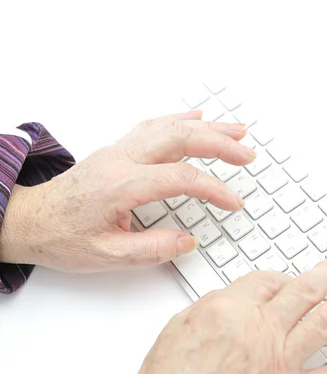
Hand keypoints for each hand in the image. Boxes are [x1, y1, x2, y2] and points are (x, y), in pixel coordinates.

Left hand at [0, 110, 253, 270]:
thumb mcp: (108, 255)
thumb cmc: (63, 237)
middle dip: (218, 144)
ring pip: (168, 127)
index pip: (180, 178)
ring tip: (235, 131)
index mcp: (120, 185)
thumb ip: (151, 249)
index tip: (234, 203)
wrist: (33, 220)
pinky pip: (153, 126)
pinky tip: (196, 117)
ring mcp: (118, 151)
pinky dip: (179, 119)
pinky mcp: (117, 151)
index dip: (213, 189)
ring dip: (205, 127)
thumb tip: (187, 240)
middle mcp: (120, 160)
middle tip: (246, 154)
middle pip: (178, 138)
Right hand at [129, 262, 326, 373]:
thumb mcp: (178, 327)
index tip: (286, 280)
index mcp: (228, 308)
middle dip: (326, 275)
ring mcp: (279, 363)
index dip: (280, 277)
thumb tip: (237, 300)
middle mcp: (260, 330)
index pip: (267, 280)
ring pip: (326, 321)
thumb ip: (213, 307)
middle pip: (305, 291)